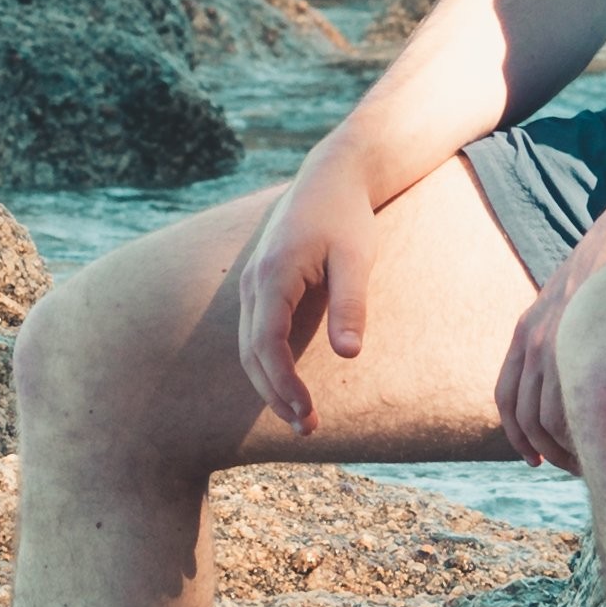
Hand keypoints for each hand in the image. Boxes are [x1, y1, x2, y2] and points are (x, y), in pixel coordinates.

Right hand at [228, 162, 378, 433]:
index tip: (306, 413)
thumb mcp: (357, 259)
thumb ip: (350, 305)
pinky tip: (288, 383)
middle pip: (252, 352)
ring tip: (299, 416)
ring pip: (249, 347)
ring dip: (269, 384)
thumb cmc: (347, 217)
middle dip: (275, 394)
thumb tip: (348, 355)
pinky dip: (267, 364)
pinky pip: (255, 334)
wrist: (330, 177)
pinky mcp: (260, 285)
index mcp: (274, 274)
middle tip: (306, 429)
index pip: (268, 343)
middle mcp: (254, 281)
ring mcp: (252, 283)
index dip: (283, 383)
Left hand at [495, 269, 578, 469]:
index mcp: (527, 330)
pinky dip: (576, 441)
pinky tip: (599, 448)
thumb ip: (571, 332)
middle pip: (523, 417)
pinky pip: (565, 414)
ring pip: (543, 423)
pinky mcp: (578, 351)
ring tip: (591, 464)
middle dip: (542, 450)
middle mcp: (533, 342)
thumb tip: (586, 367)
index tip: (535, 456)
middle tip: (569, 466)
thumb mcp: (577, 298)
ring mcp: (554, 347)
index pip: (507, 396)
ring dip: (562, 452)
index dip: (516, 434)